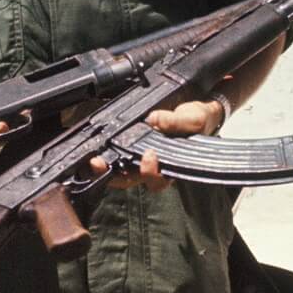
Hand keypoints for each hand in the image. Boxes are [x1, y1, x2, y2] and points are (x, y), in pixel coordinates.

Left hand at [89, 96, 225, 191]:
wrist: (195, 112)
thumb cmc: (198, 122)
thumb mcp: (195, 119)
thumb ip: (176, 121)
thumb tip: (155, 119)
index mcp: (169, 167)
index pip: (157, 180)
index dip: (149, 172)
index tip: (148, 155)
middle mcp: (151, 166)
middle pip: (129, 180)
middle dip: (112, 175)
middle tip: (100, 165)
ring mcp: (137, 156)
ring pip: (117, 170)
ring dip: (104, 165)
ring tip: (93, 160)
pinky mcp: (128, 144)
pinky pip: (114, 153)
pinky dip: (103, 152)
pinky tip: (94, 148)